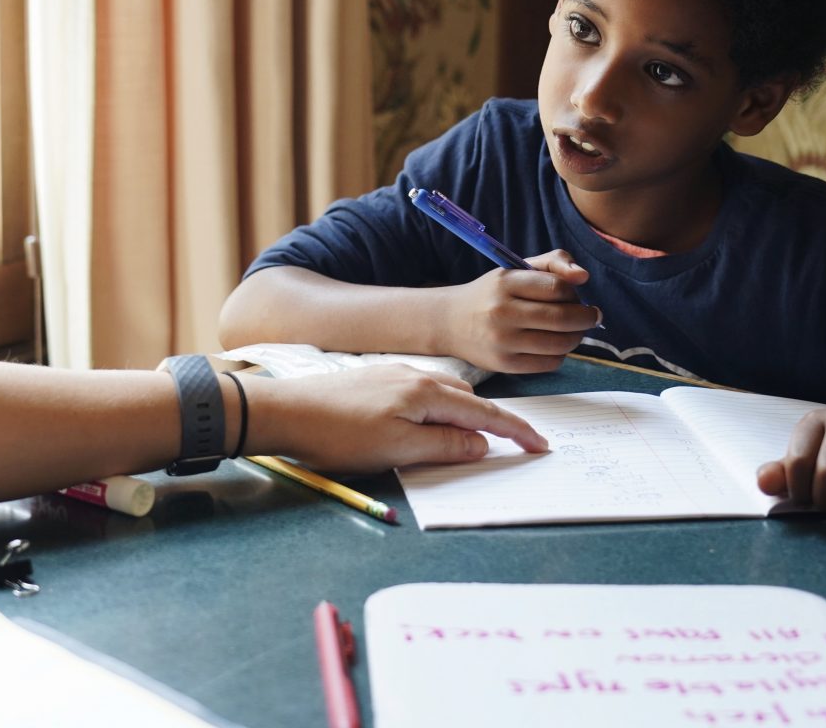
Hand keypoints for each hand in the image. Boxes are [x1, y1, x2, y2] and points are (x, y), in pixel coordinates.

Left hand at [246, 364, 547, 472]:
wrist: (285, 411)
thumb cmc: (339, 435)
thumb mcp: (397, 449)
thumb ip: (444, 446)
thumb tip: (482, 445)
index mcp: (427, 393)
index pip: (485, 413)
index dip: (515, 430)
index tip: (540, 444)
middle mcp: (417, 377)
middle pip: (470, 400)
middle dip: (498, 421)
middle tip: (522, 442)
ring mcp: (396, 376)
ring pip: (448, 396)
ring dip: (470, 415)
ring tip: (483, 436)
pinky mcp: (378, 382)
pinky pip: (427, 394)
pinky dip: (445, 410)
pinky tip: (437, 421)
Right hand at [439, 250, 602, 373]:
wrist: (450, 322)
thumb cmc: (492, 293)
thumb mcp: (516, 268)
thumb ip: (554, 262)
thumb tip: (583, 276)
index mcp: (505, 282)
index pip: (557, 287)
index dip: (574, 293)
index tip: (577, 296)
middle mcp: (502, 311)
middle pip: (562, 317)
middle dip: (586, 317)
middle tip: (591, 316)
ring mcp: (502, 341)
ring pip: (560, 343)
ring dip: (577, 337)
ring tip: (575, 331)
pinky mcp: (504, 364)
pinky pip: (549, 363)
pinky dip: (561, 354)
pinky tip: (555, 345)